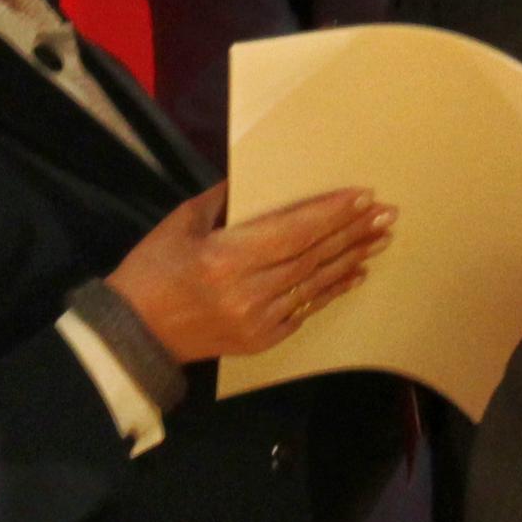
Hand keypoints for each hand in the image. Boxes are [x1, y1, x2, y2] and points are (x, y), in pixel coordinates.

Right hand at [106, 185, 394, 365]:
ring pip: (315, 284)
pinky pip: (305, 311)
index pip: (293, 232)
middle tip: (387, 214)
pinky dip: (331, 290)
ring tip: (380, 238)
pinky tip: (354, 274)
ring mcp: (258, 321)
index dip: (331, 214)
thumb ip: (223, 202)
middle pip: (312, 257)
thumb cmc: (152, 270)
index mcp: (225, 258)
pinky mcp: (261, 340)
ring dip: (351, 259)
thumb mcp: (181, 224)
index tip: (363, 197)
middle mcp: (248, 291)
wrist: (134, 335)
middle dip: (352, 232)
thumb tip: (257, 182)